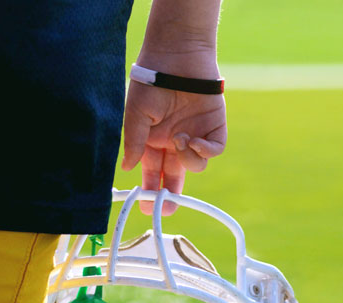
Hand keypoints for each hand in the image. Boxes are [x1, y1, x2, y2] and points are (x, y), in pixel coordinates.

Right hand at [121, 80, 226, 214]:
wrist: (176, 55)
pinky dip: (205, 151)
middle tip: (167, 207)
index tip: (146, 205)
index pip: (153, 173)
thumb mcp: (136, 114)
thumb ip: (134, 142)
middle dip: (171, 195)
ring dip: (187, 159)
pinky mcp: (214, 129)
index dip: (151, 190)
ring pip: (195, 166)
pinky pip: (213, 151)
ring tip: (179, 140)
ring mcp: (195, 136)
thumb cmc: (152, 81)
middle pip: (175, 177)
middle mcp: (174, 143)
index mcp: (154, 142)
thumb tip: (128, 168)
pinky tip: (193, 141)